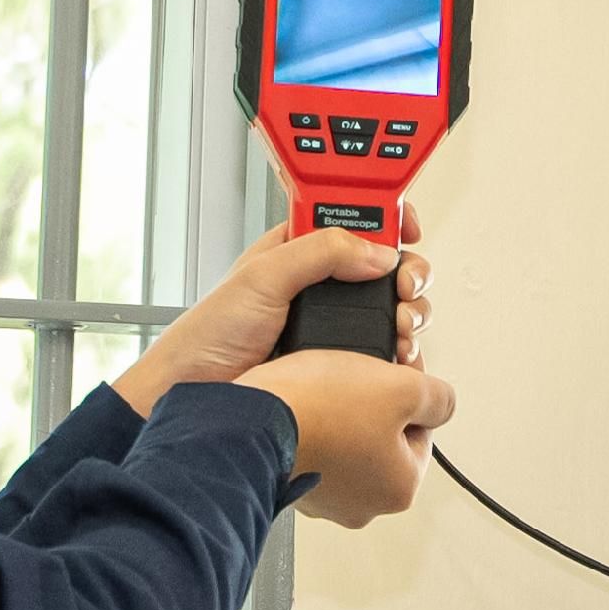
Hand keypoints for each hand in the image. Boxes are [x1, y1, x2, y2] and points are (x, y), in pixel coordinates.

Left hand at [114, 219, 431, 412]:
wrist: (199, 395)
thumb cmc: (209, 335)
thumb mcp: (262, 277)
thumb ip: (319, 251)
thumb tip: (375, 250)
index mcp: (299, 247)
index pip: (355, 216)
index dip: (387, 214)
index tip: (408, 226)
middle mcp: (322, 282)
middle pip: (386, 263)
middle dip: (407, 271)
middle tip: (404, 286)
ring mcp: (334, 322)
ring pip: (393, 305)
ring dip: (409, 311)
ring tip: (401, 322)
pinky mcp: (342, 359)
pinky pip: (385, 347)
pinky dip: (402, 348)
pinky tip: (399, 353)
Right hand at [239, 348, 455, 527]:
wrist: (253, 420)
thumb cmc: (321, 410)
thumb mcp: (402, 388)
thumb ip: (438, 397)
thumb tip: (443, 404)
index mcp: (400, 489)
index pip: (422, 433)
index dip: (407, 396)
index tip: (388, 377)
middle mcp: (364, 506)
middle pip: (386, 442)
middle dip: (375, 409)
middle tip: (355, 383)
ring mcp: (326, 501)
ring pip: (349, 445)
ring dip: (342, 417)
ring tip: (325, 393)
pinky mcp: (293, 487)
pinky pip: (315, 451)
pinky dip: (313, 429)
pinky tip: (304, 408)